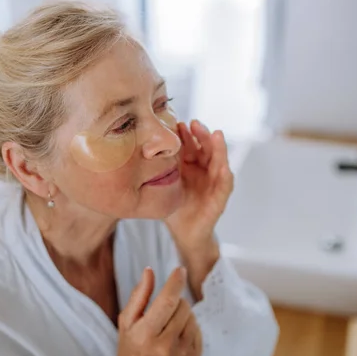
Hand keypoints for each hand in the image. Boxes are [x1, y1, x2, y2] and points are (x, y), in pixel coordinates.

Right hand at [118, 267, 201, 355]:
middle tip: (163, 312)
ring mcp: (182, 354)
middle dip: (175, 301)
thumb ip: (138, 296)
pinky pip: (198, 331)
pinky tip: (176, 338)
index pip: (167, 301)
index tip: (180, 270)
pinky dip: (190, 328)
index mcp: (145, 334)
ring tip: (168, 327)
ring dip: (183, 315)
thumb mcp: (127, 325)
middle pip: (182, 306)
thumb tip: (149, 271)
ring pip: (192, 317)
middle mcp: (165, 346)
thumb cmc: (131, 351)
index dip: (175, 282)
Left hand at [166, 120, 232, 250]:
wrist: (184, 232)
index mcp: (189, 164)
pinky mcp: (220, 198)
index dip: (184, 134)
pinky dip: (226, 175)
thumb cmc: (172, 206)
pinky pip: (225, 185)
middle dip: (201, 134)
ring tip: (216, 134)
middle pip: (205, 147)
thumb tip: (131, 152)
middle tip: (194, 123)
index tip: (176, 123)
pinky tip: (224, 167)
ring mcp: (214, 182)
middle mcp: (204, 169)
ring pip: (218, 160)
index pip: (189, 144)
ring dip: (219, 147)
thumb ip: (154, 170)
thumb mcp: (161, 184)